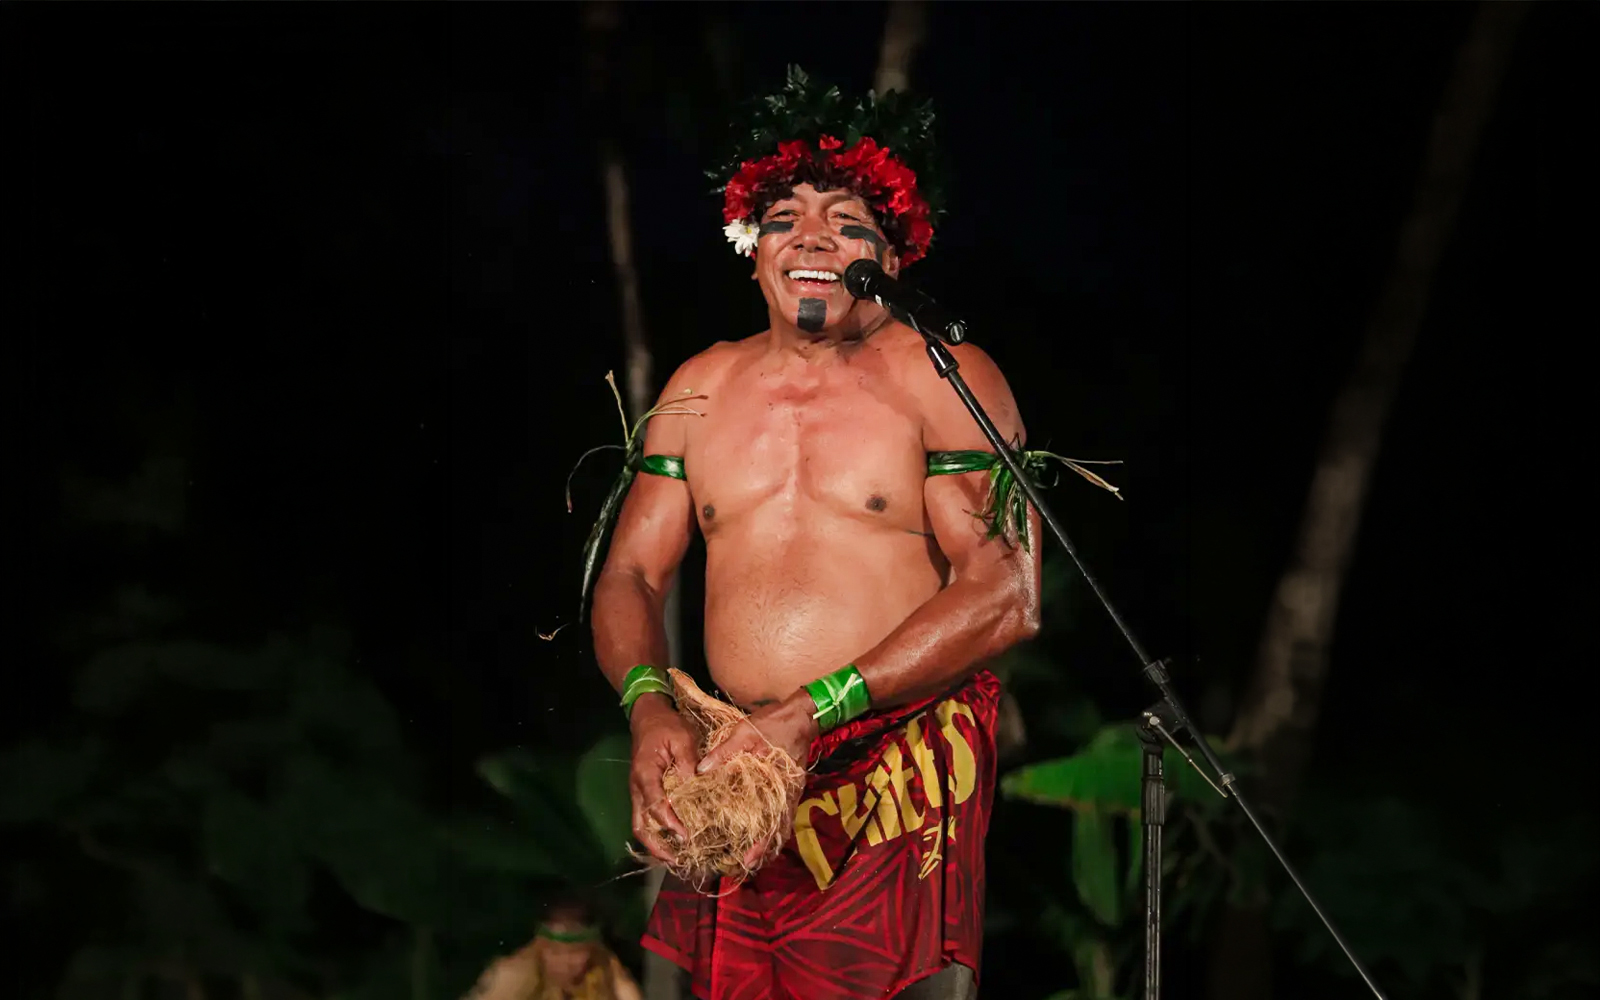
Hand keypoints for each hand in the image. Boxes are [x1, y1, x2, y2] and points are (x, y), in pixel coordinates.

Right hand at [628, 694, 698, 863]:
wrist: (648, 715)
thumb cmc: (666, 725)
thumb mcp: (682, 738)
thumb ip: (688, 762)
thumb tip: (696, 787)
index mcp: (645, 774)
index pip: (655, 806)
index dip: (670, 824)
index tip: (686, 836)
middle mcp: (636, 787)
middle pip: (640, 825)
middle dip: (656, 846)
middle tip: (676, 860)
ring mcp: (637, 791)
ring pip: (641, 824)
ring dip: (656, 843)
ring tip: (676, 857)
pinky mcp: (643, 791)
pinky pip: (646, 817)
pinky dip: (657, 831)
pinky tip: (673, 839)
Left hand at [693, 691, 820, 866]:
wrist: (804, 712)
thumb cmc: (775, 721)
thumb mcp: (745, 731)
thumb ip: (724, 751)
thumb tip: (701, 770)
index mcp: (779, 783)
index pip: (773, 821)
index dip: (762, 843)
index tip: (749, 860)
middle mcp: (788, 792)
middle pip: (779, 829)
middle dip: (764, 848)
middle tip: (746, 864)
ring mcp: (791, 790)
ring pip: (781, 822)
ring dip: (769, 838)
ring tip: (750, 853)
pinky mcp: (790, 785)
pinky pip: (782, 811)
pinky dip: (772, 824)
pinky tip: (759, 828)